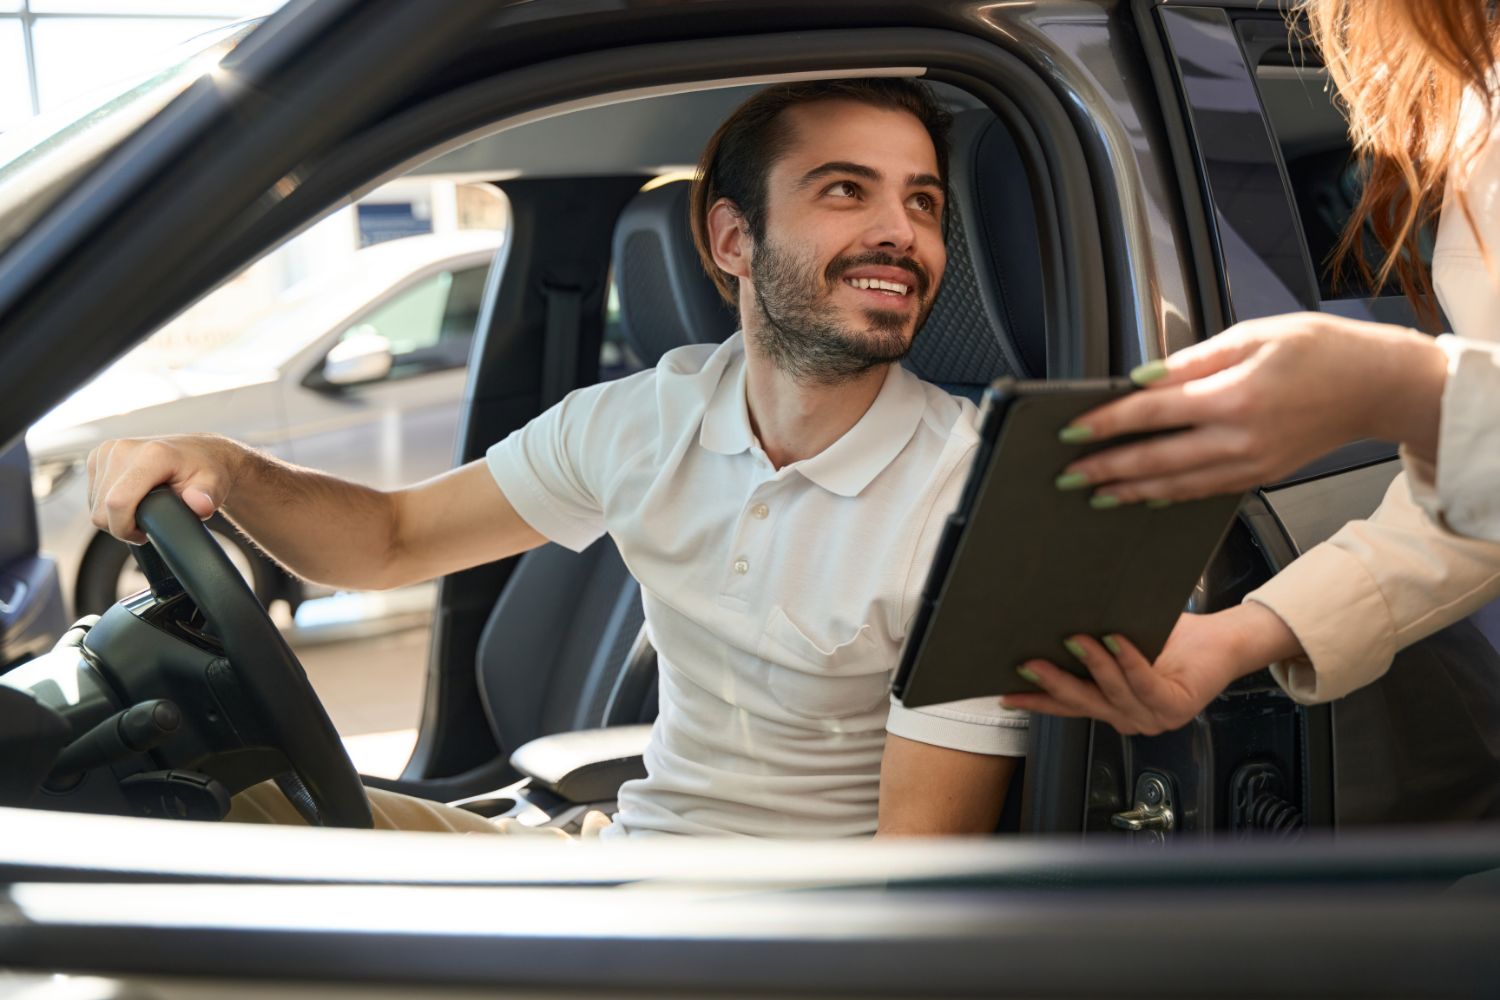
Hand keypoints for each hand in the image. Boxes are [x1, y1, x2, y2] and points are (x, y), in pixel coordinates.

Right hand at [87, 434, 241, 542]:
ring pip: (94, 505)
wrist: (198, 452)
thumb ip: (207, 498)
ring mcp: (107, 451)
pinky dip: (109, 504)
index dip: (125, 528)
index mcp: (151, 455)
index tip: (144, 535)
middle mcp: (123, 449)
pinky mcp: (97, 456)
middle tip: (148, 524)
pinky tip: (132, 498)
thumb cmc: (205, 470)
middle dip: (122, 526)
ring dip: (115, 515)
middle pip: (101, 509)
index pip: (118, 502)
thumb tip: (199, 505)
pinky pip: (93, 495)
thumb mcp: (214, 485)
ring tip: (143, 509)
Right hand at [999, 605, 1300, 735]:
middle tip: (1028, 664)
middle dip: (1052, 684)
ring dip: (1092, 665)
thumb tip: (1052, 622)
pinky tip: (1117, 641)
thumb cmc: (1173, 642)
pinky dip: (1128, 661)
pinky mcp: (1176, 707)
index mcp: (1113, 706)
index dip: (1035, 701)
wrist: (1222, 643)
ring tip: (1076, 639)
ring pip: (1112, 693)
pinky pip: (1145, 683)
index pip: (1067, 706)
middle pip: (1083, 703)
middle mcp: (1129, 717)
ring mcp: (1153, 717)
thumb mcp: (1122, 645)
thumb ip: (1093, 646)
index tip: (1005, 694)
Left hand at [1056, 313, 1447, 502]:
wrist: (1379, 386)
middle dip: (1106, 468)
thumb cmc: (1322, 350)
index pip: (1151, 413)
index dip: (1106, 423)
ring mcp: (1251, 463)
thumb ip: (1192, 360)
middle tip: (1068, 475)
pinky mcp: (1261, 475)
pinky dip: (1170, 495)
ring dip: (1131, 490)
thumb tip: (1143, 378)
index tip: (1071, 430)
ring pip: (1177, 485)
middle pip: (1156, 459)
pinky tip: (1145, 496)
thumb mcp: (1253, 334)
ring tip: (1096, 492)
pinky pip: (1204, 491)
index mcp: (1234, 396)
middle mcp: (1240, 437)